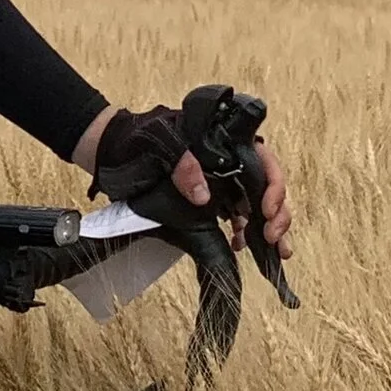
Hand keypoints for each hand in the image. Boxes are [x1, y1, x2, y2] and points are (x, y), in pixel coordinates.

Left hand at [77, 102, 293, 259]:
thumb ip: (182, 163)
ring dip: (269, 228)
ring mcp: (220, 184)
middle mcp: (228, 163)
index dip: (274, 185)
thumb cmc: (138, 138)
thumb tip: (203, 196)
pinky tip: (240, 246)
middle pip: (267, 186)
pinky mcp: (208, 204)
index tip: (266, 209)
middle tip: (272, 237)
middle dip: (278, 213)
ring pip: (257, 205)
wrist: (112, 151)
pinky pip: (236, 218)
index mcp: (225, 144)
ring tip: (275, 252)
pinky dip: (244, 234)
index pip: (264, 160)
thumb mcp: (160, 143)